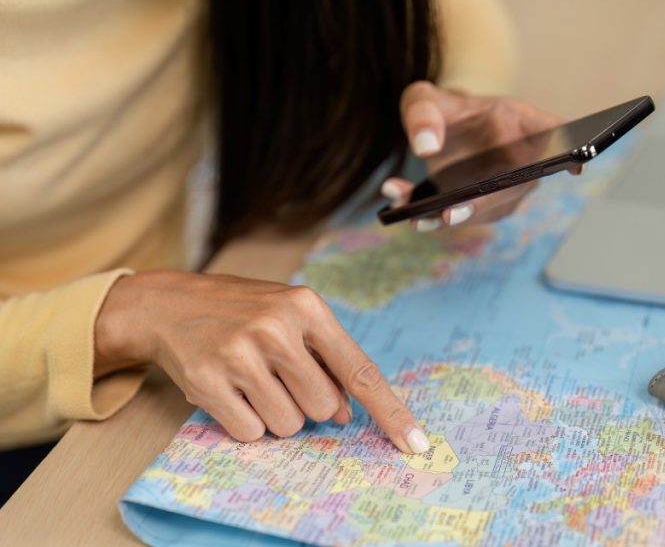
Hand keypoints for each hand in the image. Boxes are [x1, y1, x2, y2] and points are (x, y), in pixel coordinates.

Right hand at [94, 271, 428, 452]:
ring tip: (252, 381)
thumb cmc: (244, 313)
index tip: (414, 442)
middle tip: (278, 377)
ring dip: (275, 415)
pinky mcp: (207, 378)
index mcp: (308, 308)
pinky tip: (230, 391)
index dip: (389, 411)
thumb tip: (347, 413)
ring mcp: (240, 352)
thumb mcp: (292, 320)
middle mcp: (277, 326)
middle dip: (306, 404)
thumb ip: (325, 361)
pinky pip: (249, 431)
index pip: (360, 370)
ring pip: (288, 423)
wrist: (169, 303)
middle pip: (322, 407)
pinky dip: (245, 422)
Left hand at [382, 81, 577, 231]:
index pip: (554, 132)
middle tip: (449, 213)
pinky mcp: (485, 208)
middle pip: (517, 184)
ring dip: (451, 217)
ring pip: (489, 210)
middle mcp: (523, 159)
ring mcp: (508, 188)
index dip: (569, 149)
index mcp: (520, 121)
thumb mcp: (425, 99)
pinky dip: (431, 217)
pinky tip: (404, 209)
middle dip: (484, 203)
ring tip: (413, 214)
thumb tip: (425, 146)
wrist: (437, 133)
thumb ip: (422, 113)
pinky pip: (464, 217)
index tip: (576, 165)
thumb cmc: (443, 112)